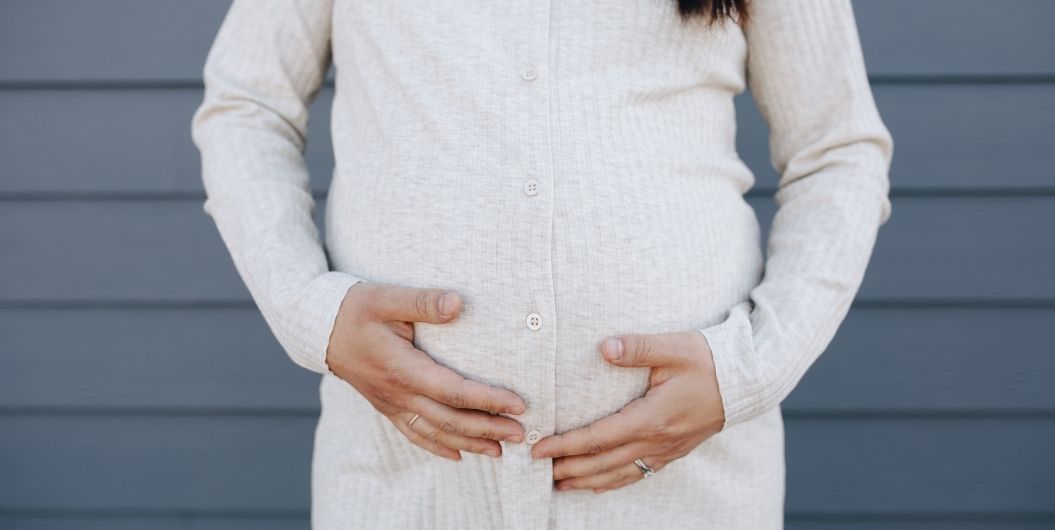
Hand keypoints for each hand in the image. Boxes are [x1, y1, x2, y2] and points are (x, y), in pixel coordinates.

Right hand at [326, 281, 526, 460]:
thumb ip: (423, 302)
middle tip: (521, 434)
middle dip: (487, 429)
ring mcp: (391, 403)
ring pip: (435, 432)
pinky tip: (458, 455)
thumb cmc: (354, 309)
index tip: (518, 404)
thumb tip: (458, 304)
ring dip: (469, 443)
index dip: (487, 400)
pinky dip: (438, 446)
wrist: (317, 329)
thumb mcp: (386, 297)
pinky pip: (414, 434)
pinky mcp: (386, 406)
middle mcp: (398, 393)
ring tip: (500, 450)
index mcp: (402, 368)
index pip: (453, 390)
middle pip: (449, 419)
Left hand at [530, 330, 724, 492]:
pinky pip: (639, 473)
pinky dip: (614, 482)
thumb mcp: (673, 347)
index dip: (566, 444)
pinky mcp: (674, 451)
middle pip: (604, 463)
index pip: (599, 437)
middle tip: (539, 469)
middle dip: (569, 467)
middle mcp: (657, 440)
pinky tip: (599, 486)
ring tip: (560, 483)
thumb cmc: (708, 360)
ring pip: (620, 474)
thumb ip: (637, 348)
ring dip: (587, 480)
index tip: (540, 448)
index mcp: (652, 417)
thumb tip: (603, 348)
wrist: (746, 380)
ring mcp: (667, 450)